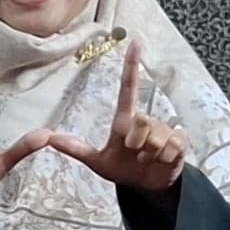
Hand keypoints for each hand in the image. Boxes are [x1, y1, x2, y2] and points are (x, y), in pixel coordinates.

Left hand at [46, 42, 188, 195]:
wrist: (146, 186)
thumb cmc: (122, 169)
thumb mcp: (97, 162)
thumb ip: (76, 149)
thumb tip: (50, 138)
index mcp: (125, 121)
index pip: (128, 88)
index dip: (132, 66)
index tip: (135, 42)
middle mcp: (146, 121)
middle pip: (141, 121)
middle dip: (134, 143)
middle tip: (133, 154)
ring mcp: (164, 130)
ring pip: (155, 139)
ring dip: (147, 155)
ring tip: (146, 159)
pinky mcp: (179, 142)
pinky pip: (171, 147)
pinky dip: (162, 159)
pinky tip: (161, 161)